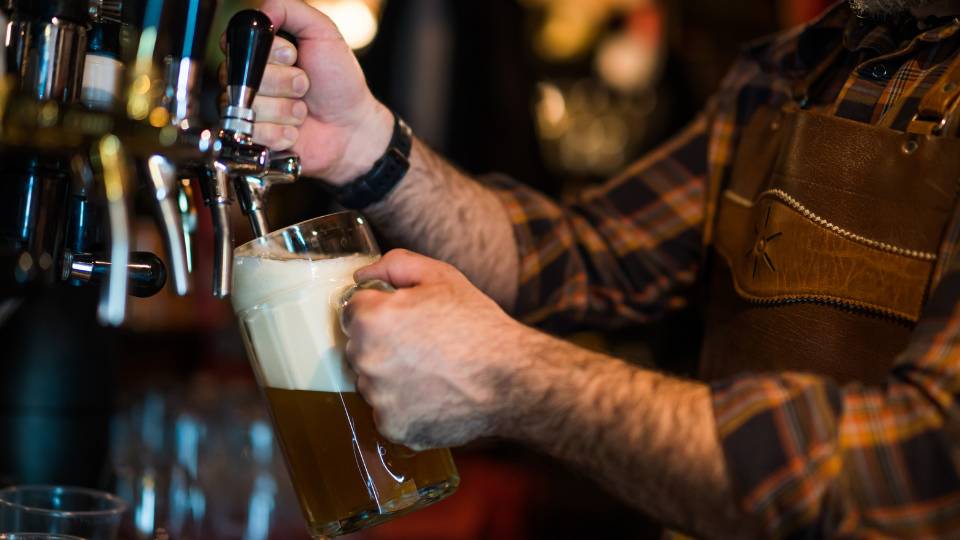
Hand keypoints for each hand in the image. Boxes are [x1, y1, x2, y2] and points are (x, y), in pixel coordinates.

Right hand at [221, 0, 392, 182]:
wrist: (353, 127)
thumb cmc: (339, 81)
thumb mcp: (323, 33)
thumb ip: (290, 10)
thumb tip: (261, 10)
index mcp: (259, 53)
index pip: (239, 46)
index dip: (270, 54)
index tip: (293, 57)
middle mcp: (248, 81)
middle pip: (242, 78)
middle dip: (284, 82)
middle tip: (305, 86)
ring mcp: (249, 112)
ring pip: (249, 107)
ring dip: (286, 109)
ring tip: (302, 109)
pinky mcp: (254, 139)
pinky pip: (255, 133)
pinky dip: (282, 132)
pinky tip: (296, 130)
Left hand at [342, 249, 529, 449]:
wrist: (511, 379)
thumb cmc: (477, 325)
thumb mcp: (441, 277)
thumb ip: (394, 265)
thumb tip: (362, 276)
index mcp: (372, 319)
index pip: (353, 311)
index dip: (380, 311)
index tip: (405, 319)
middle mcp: (367, 360)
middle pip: (359, 348)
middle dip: (382, 344)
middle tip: (422, 345)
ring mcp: (379, 398)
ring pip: (372, 382)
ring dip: (391, 376)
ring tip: (431, 371)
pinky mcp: (393, 427)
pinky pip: (388, 412)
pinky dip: (405, 406)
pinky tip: (433, 394)